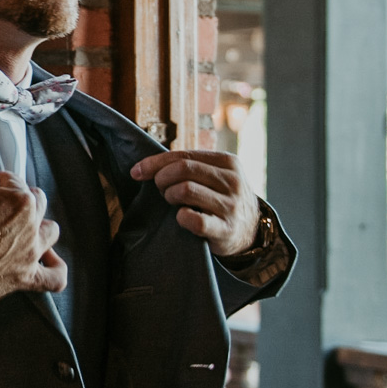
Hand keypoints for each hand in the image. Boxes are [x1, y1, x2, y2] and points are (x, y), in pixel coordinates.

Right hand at [0, 155, 67, 302]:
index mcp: (18, 201)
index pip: (15, 181)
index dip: (1, 181)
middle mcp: (30, 226)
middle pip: (37, 203)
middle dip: (22, 198)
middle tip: (4, 202)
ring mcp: (29, 253)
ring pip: (51, 233)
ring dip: (41, 226)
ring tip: (26, 226)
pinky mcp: (23, 277)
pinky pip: (54, 278)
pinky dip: (55, 269)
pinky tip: (50, 261)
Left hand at [130, 149, 259, 255]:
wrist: (250, 231)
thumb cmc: (220, 198)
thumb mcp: (214, 176)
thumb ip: (188, 166)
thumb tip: (143, 166)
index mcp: (228, 162)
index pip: (183, 156)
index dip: (155, 163)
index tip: (136, 172)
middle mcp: (233, 181)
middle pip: (182, 170)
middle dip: (161, 179)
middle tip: (160, 189)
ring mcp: (231, 206)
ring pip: (185, 190)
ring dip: (169, 196)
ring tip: (172, 201)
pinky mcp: (226, 229)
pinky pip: (193, 220)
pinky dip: (181, 217)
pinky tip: (182, 217)